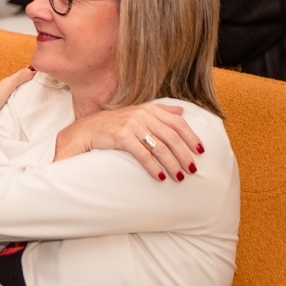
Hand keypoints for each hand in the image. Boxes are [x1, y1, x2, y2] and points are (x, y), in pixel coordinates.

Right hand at [54, 103, 204, 181]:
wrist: (84, 131)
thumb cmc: (112, 125)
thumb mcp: (136, 113)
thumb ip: (159, 111)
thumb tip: (182, 111)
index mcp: (148, 109)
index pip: (177, 122)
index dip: (191, 137)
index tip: (201, 151)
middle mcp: (141, 114)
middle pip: (171, 136)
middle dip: (184, 154)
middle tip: (192, 169)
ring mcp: (131, 124)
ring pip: (160, 147)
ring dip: (172, 164)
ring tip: (179, 176)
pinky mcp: (121, 136)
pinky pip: (143, 154)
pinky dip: (153, 167)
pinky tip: (159, 176)